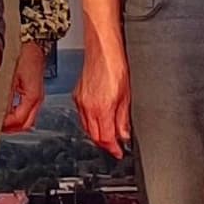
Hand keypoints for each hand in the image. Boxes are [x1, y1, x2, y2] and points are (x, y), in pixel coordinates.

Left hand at [2, 37, 49, 134]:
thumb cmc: (23, 54)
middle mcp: (37, 97)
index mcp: (33, 96)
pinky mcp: (34, 90)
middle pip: (26, 123)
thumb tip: (0, 113)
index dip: (6, 126)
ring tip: (0, 121)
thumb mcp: (11, 77)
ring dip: (14, 122)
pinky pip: (27, 108)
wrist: (32, 41)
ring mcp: (37, 94)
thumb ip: (6, 97)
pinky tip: (7, 112)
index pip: (20, 120)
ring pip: (27, 118)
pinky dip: (17, 113)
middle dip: (11, 128)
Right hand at [74, 42, 132, 157]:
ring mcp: (80, 102)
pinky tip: (98, 122)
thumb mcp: (126, 96)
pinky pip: (82, 117)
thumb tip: (124, 134)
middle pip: (94, 136)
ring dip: (97, 135)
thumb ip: (123, 119)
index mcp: (102, 108)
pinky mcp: (77, 96)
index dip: (113, 149)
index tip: (119, 153)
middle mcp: (88, 107)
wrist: (102, 50)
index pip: (106, 138)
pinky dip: (90, 123)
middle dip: (105, 145)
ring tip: (108, 137)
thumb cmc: (115, 66)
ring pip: (87, 128)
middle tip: (115, 148)